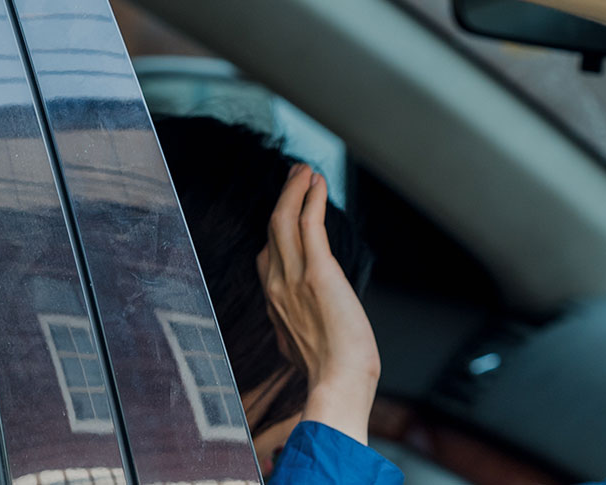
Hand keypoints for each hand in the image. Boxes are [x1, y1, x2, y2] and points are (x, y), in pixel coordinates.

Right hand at [257, 164, 378, 442]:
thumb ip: (296, 329)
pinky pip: (308, 225)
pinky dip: (310, 199)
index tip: (288, 210)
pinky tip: (317, 183)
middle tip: (295, 176)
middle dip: (283, 199)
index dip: (277, 230)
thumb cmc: (330, 372)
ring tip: (304, 170)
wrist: (338, 382)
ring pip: (284, 221)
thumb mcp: (302, 347)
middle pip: (272, 231)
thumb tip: (298, 329)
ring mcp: (292, 278)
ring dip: (294, 191)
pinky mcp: (317, 273)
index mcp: (274, 304)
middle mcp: (276, 287)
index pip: (267, 258)